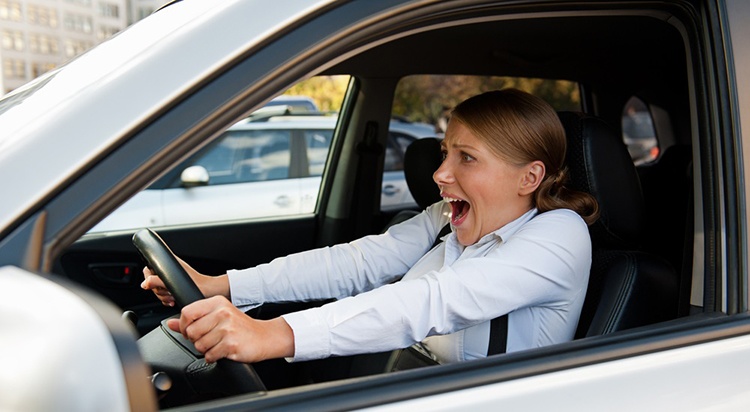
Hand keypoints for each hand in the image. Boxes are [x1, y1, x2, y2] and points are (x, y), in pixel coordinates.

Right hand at [141, 257, 228, 305]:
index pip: (149, 268)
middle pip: (152, 281)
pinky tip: (173, 300)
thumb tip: (144, 284)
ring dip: (163, 296)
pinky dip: (166, 299)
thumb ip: (156, 281)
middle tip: (168, 293)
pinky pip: (164, 294)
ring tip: (173, 297)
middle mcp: (169, 270)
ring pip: (158, 289)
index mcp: (169, 263)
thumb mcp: (173, 283)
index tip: (153, 286)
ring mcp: (172, 279)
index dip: (148, 278)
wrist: (209, 291)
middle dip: (158, 290)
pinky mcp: (175, 288)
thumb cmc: (197, 285)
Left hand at [168, 296, 294, 362]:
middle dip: (196, 340)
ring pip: (199, 345)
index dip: (184, 326)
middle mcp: (223, 313)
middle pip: (192, 331)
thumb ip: (194, 319)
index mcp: (218, 303)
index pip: (187, 312)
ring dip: (206, 349)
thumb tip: (171, 323)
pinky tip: (223, 351)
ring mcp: (227, 328)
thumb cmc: (241, 327)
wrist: (265, 337)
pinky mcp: (231, 344)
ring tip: (218, 344)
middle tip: (209, 339)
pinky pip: (210, 356)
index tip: (191, 331)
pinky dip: (214, 357)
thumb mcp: (218, 316)